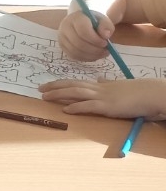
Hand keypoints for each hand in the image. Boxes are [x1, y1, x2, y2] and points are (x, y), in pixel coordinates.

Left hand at [40, 77, 165, 119]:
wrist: (152, 93)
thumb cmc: (138, 91)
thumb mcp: (120, 86)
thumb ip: (108, 84)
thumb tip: (100, 80)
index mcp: (101, 85)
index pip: (77, 82)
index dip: (61, 83)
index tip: (48, 84)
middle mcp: (99, 89)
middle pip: (72, 85)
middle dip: (54, 86)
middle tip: (39, 89)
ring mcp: (103, 97)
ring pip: (76, 93)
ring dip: (59, 95)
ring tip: (45, 97)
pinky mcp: (108, 107)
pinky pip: (89, 106)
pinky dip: (76, 107)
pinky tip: (65, 109)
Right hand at [57, 8, 114, 61]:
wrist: (79, 23)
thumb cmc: (92, 21)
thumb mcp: (102, 20)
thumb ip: (106, 26)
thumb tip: (106, 36)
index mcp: (75, 18)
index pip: (83, 30)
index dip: (95, 39)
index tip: (105, 43)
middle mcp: (65, 27)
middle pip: (78, 43)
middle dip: (94, 50)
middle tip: (106, 51)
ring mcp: (62, 37)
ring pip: (75, 51)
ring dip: (91, 55)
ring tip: (102, 53)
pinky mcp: (62, 46)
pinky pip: (73, 56)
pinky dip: (85, 58)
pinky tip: (94, 55)